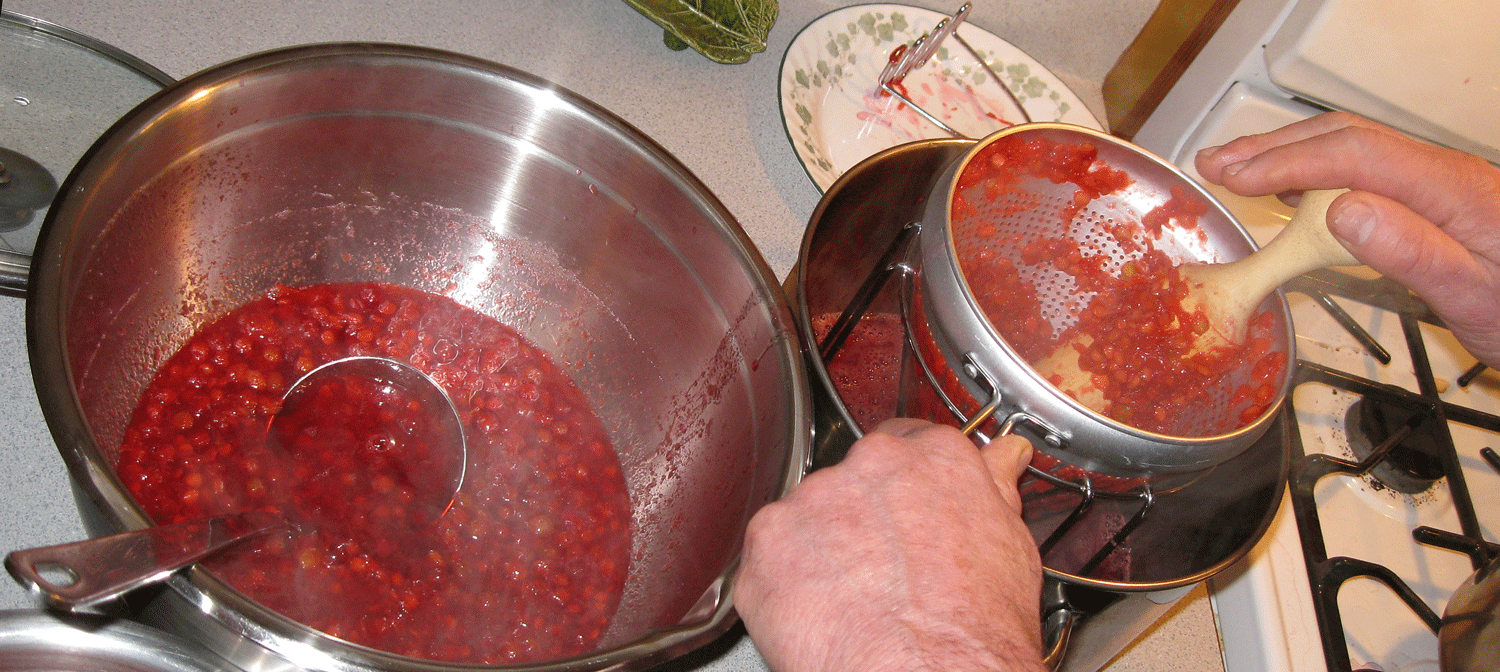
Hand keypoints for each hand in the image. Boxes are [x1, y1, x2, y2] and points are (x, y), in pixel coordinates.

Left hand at [735, 419, 1043, 671]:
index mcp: (932, 456)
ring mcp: (812, 498)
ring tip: (852, 599)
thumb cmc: (976, 629)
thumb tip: (1005, 455)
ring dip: (821, 547)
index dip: (904, 486)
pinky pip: (769, 552)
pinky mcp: (768, 538)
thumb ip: (996, 484)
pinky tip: (819, 610)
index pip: (908, 444)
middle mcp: (870, 463)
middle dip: (861, 516)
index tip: (904, 512)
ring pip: (809, 515)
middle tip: (883, 570)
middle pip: (855, 478)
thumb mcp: (1010, 545)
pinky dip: (783, 580)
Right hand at [1195, 111, 1499, 368]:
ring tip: (1233, 170)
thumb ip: (1411, 251)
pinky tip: (1287, 189)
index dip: (1290, 161)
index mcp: (1453, 190)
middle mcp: (1443, 174)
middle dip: (1274, 149)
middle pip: (1347, 138)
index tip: (1237, 179)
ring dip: (1288, 154)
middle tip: (1215, 167)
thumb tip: (1343, 211)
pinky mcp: (1430, 198)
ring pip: (1352, 148)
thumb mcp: (1474, 296)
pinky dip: (1313, 170)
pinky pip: (1364, 168)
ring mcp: (1436, 182)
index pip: (1356, 155)